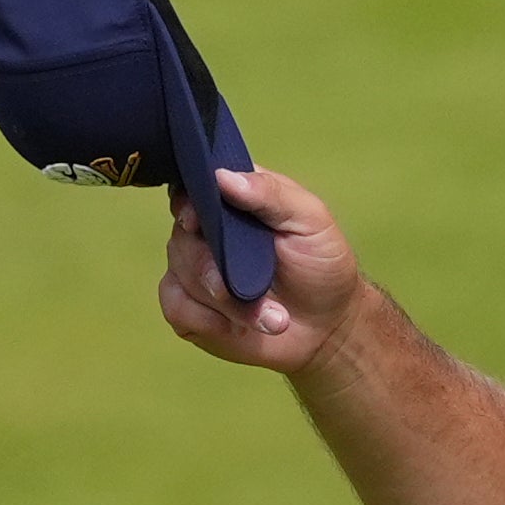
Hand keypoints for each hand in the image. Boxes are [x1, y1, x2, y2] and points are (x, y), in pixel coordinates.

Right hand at [157, 164, 364, 375]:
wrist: (329, 328)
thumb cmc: (323, 267)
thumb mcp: (311, 221)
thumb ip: (272, 194)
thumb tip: (223, 176)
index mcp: (232, 201)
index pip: (193, 187)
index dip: (189, 202)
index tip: (198, 221)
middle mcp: (208, 232)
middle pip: (182, 234)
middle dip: (214, 265)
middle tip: (253, 286)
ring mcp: (196, 270)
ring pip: (182, 273)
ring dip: (228, 301)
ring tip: (272, 313)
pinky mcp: (191, 308)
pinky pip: (176, 307)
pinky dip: (208, 320)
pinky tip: (237, 327)